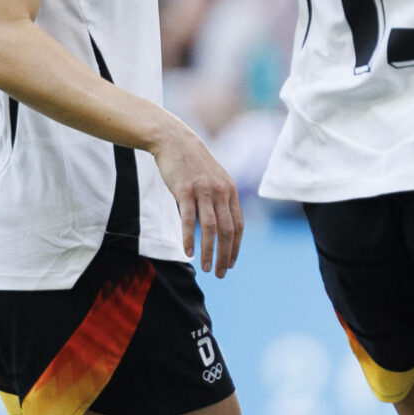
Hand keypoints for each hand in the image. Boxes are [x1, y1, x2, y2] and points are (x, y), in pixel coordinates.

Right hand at [152, 120, 243, 276]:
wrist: (175, 141)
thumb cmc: (193, 164)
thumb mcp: (214, 179)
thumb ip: (220, 199)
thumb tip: (222, 224)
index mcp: (230, 191)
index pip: (238, 225)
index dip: (236, 247)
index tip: (232, 263)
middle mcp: (221, 192)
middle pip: (228, 231)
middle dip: (226, 255)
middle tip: (221, 273)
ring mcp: (203, 191)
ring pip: (211, 228)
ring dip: (210, 251)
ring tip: (207, 269)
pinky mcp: (185, 190)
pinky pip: (189, 219)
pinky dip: (190, 238)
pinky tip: (188, 252)